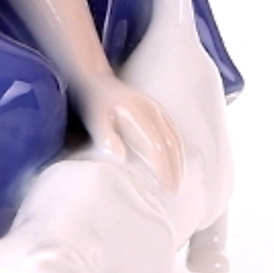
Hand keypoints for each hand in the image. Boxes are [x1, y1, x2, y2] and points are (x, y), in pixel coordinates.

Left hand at [77, 74, 183, 191]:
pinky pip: (174, 131)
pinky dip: (177, 149)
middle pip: (170, 143)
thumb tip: (121, 159)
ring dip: (178, 160)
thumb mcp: (95, 122)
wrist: (96, 80)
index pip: (156, 146)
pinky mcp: (158, 109)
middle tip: (173, 192)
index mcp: (136, 114)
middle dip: (174, 168)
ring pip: (175, 137)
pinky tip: (175, 162)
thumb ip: (107, 138)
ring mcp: (157, 108)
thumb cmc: (95, 106)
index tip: (164, 188)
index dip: (162, 169)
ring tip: (176, 181)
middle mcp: (151, 109)